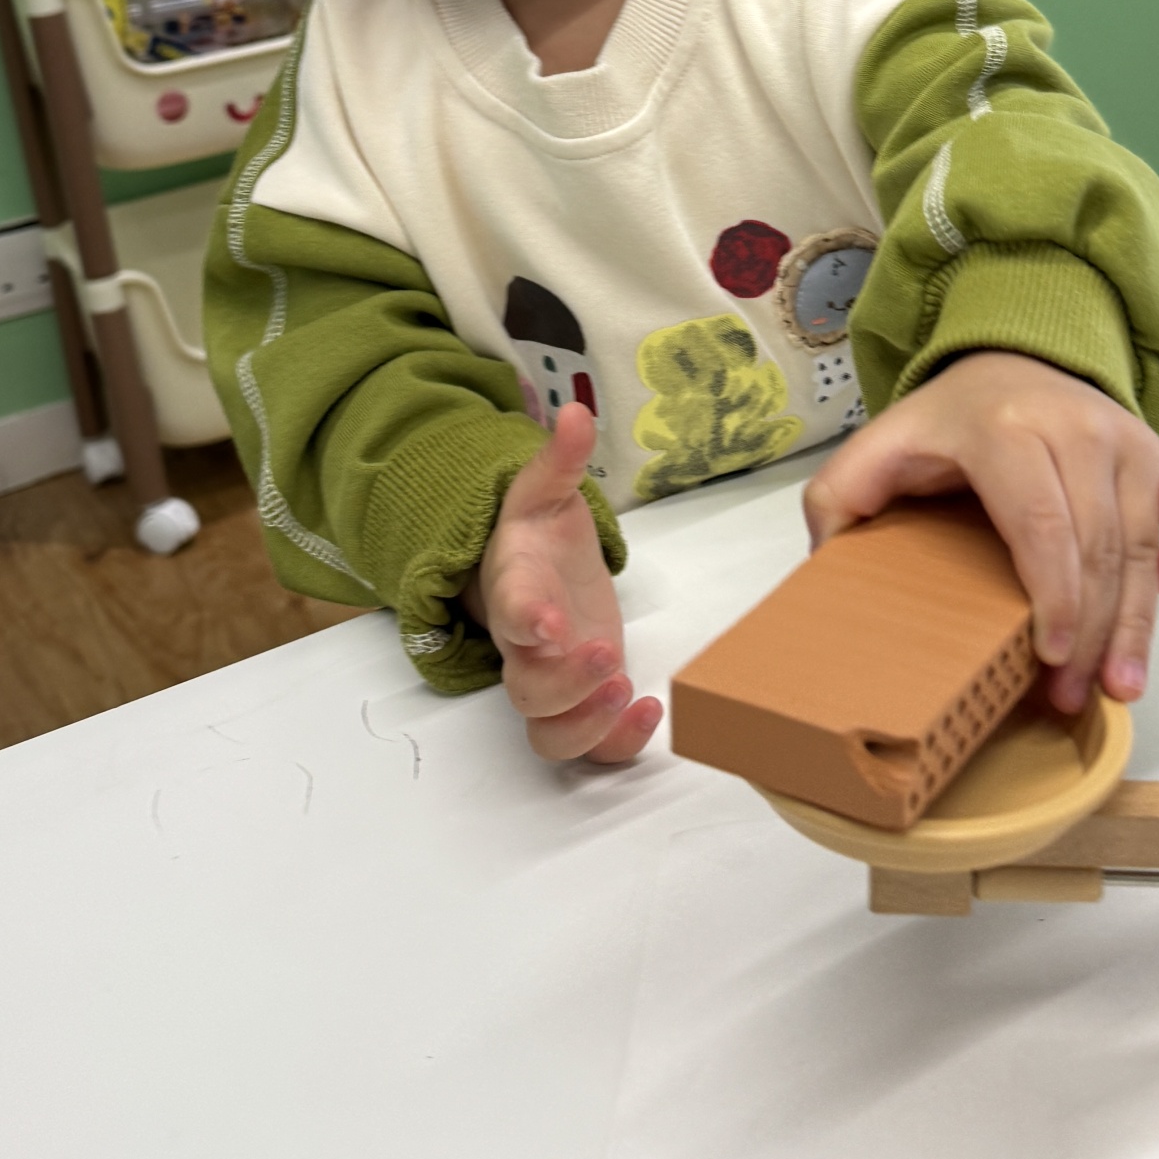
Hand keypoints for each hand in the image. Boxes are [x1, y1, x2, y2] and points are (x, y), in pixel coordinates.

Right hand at [463, 403, 659, 763]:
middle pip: (525, 689)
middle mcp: (526, 647)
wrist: (532, 574)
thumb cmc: (538, 536)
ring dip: (586, 725)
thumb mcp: (546, 490)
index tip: (549, 622)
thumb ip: (559, 458)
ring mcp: (552, 681)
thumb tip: (575, 411)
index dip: (525, 620)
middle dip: (566, 683)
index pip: (508, 610)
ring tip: (630, 696)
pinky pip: (585, 747)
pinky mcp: (581, 703)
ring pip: (547, 732)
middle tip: (609, 659)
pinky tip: (650, 714)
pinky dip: (614, 745)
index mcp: (516, 589)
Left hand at [801, 351, 1158, 717]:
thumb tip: (825, 567)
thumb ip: (840, 498)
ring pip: (1145, 544)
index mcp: (1005, 428)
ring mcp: (1128, 441)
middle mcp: (1077, 429)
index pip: (1040, 521)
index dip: (1051, 595)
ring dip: (1136, 622)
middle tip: (1070, 697)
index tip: (1051, 658)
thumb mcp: (881, 446)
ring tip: (1118, 685)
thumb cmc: (950, 420)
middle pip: (1097, 545)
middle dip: (1089, 631)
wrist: (1011, 357)